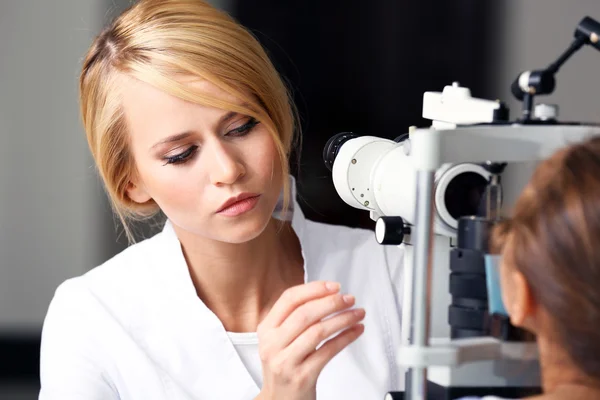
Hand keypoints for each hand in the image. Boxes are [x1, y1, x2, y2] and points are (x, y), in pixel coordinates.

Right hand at [255, 281, 365, 399]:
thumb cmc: (284, 366)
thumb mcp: (279, 339)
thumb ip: (294, 317)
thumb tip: (325, 294)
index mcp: (266, 329)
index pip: (289, 299)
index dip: (313, 289)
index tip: (333, 286)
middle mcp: (273, 344)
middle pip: (305, 313)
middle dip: (332, 303)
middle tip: (349, 299)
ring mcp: (286, 361)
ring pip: (318, 331)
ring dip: (343, 319)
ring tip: (357, 313)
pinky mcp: (302, 376)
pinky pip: (328, 351)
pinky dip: (346, 338)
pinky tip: (355, 331)